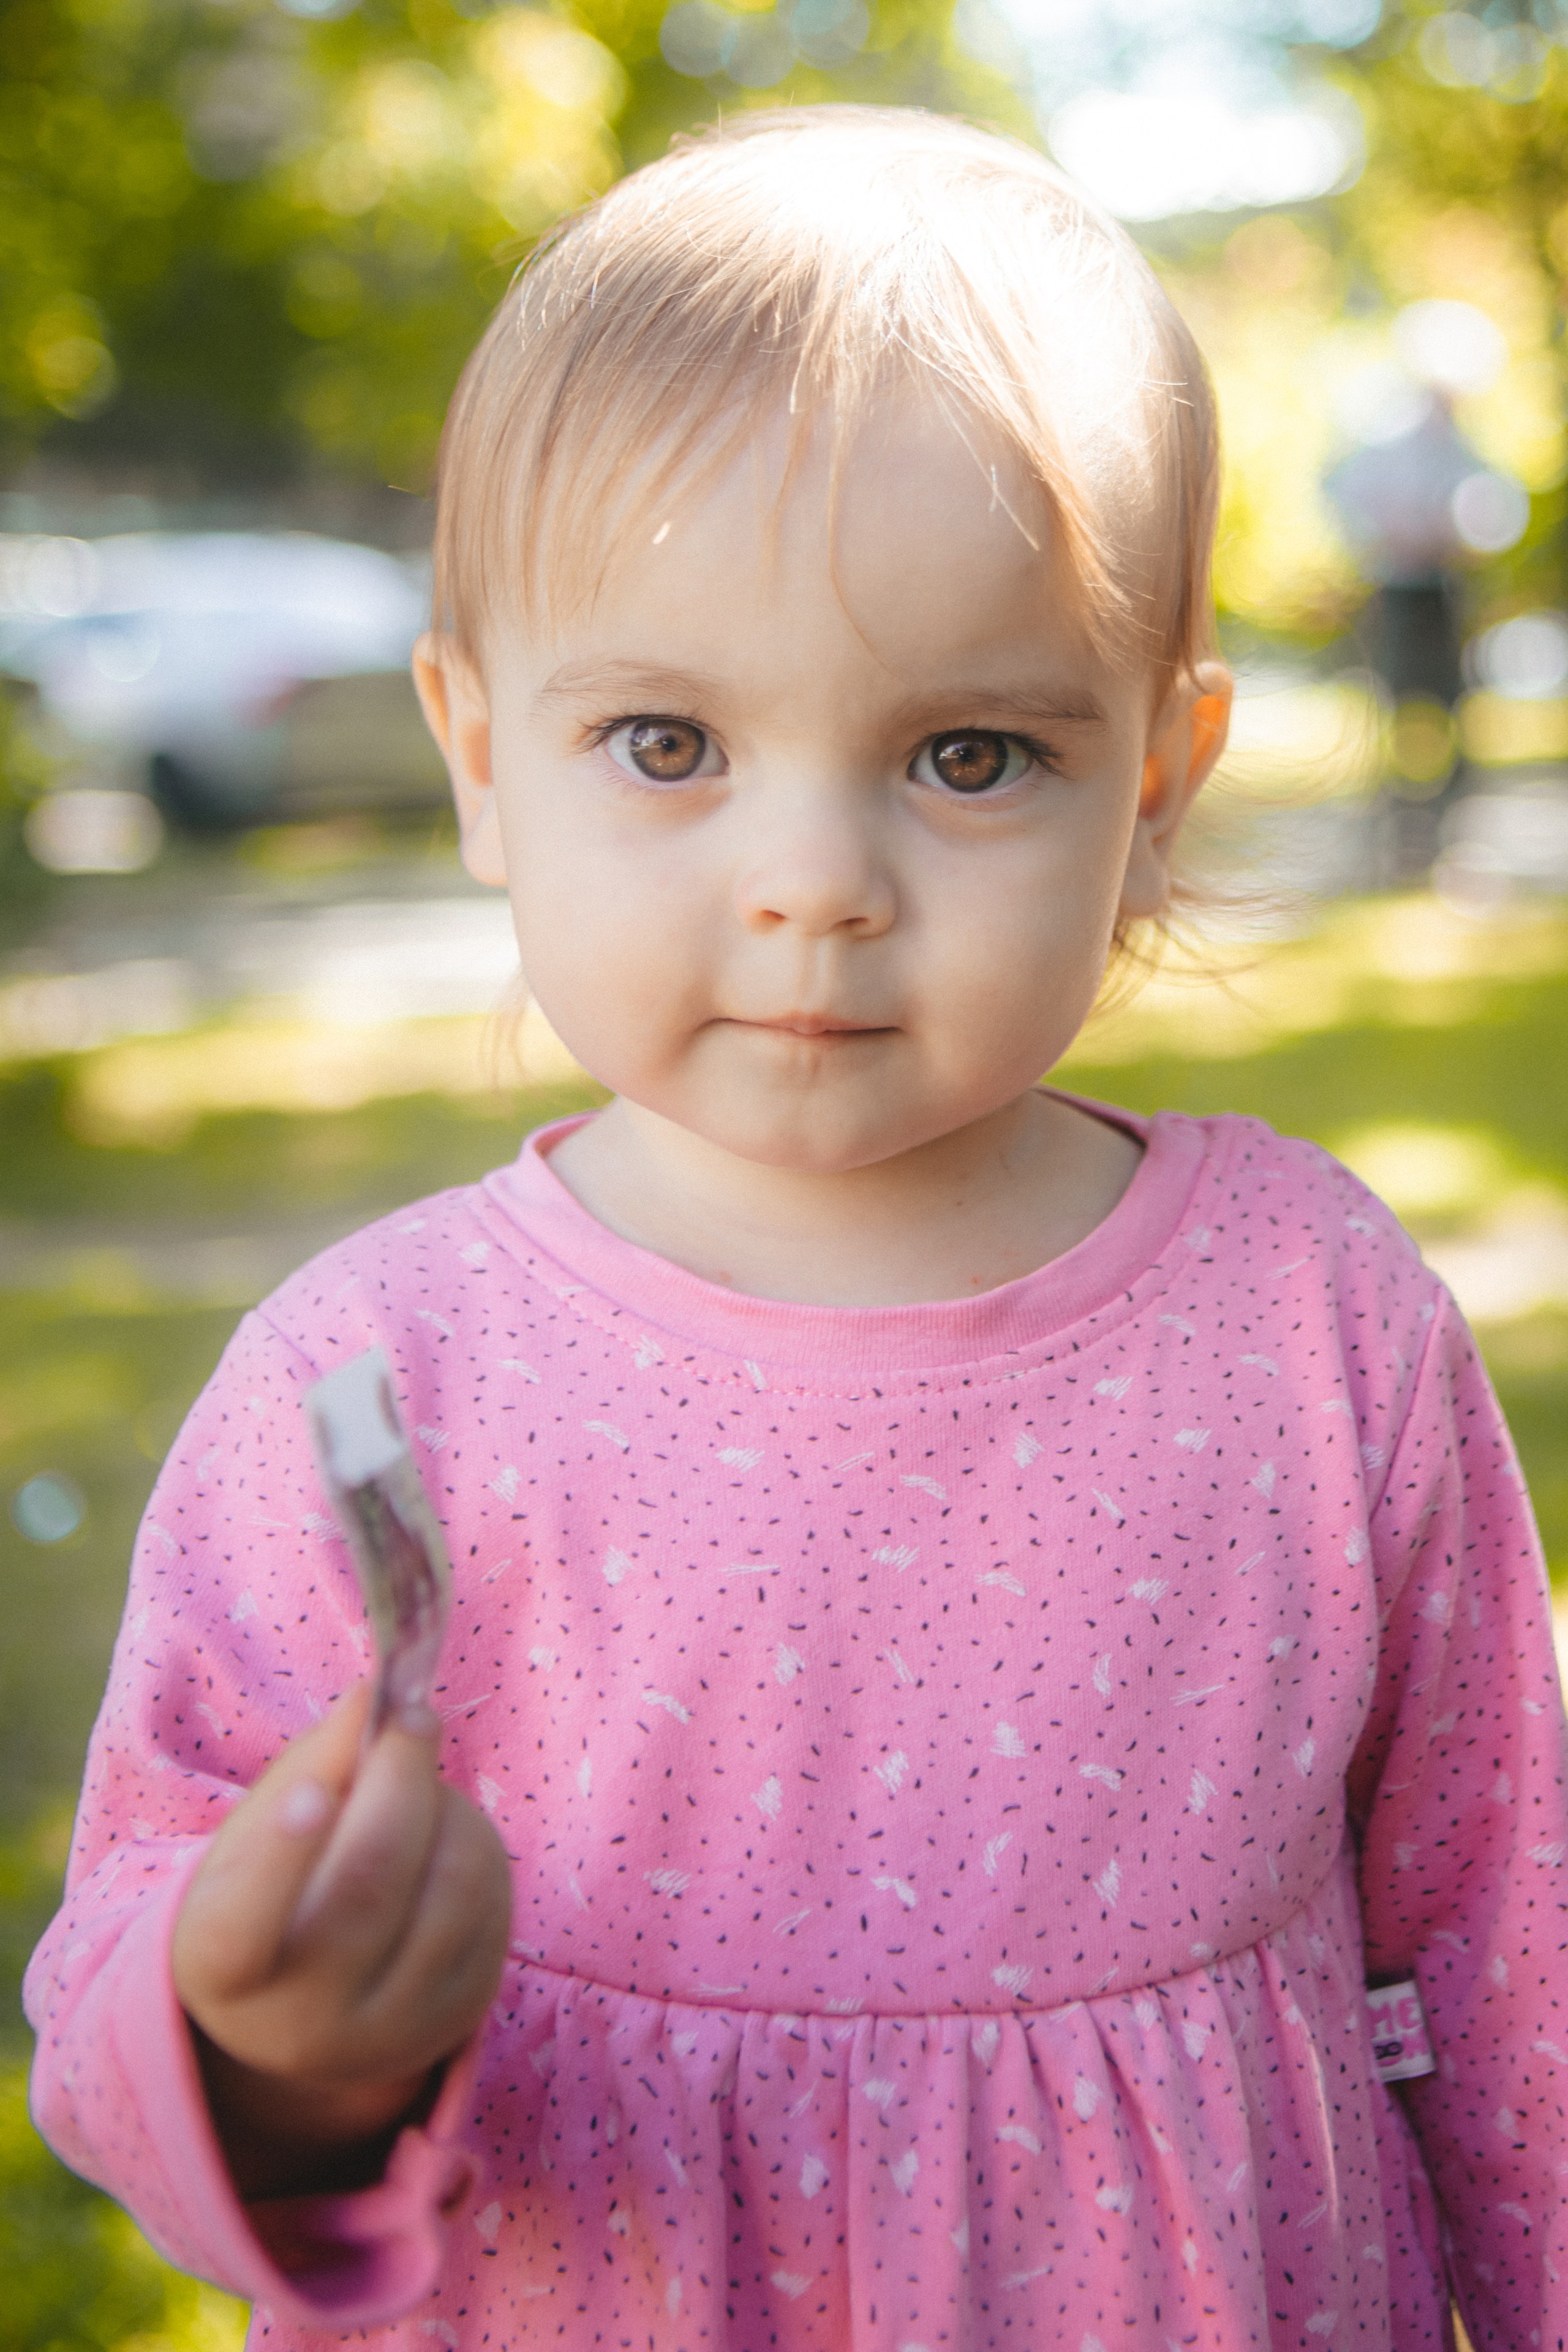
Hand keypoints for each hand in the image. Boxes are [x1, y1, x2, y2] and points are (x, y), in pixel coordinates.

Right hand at [172, 1683, 511, 2197]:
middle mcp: (302, 2021)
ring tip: (418, 1782)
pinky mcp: (459, 2014)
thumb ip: (314, 1764)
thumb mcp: (257, 1834)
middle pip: (369, 1883)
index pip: (244, 1925)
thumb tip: (373, 1697)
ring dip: (446, 1807)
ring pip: (448, 1889)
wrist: (309, 2011)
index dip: (280, 1859)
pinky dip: (474, 1843)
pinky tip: (441, 1834)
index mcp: (222, 1970)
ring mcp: (388, 2031)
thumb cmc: (273, 1894)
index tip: (313, 1793)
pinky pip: (490, 1904)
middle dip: (399, 1780)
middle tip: (411, 1717)